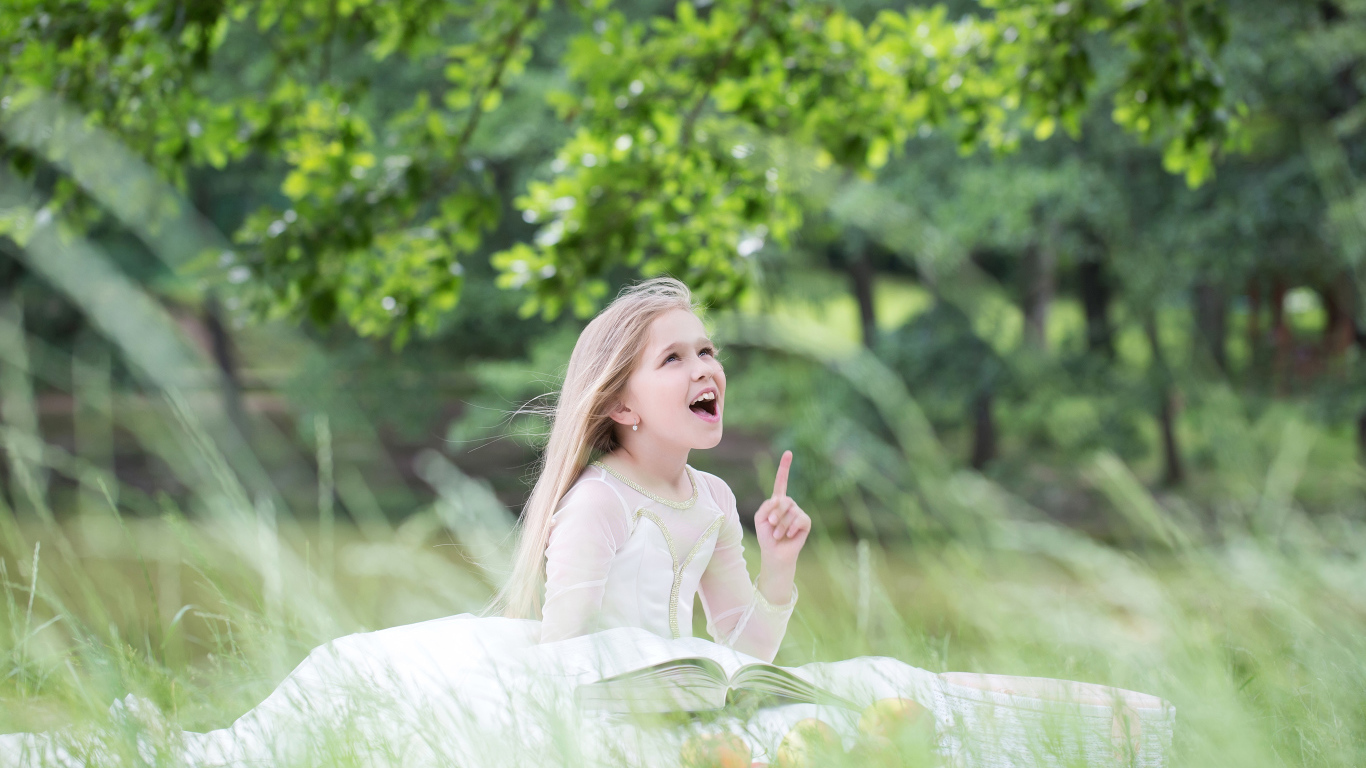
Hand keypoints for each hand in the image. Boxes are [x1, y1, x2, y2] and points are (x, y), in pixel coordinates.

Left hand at [755, 450, 810, 572]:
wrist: (775, 553)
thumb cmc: (766, 536)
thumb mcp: (760, 518)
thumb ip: (766, 506)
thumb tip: (780, 499)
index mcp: (777, 500)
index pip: (782, 481)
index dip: (785, 467)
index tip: (788, 453)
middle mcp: (789, 504)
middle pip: (783, 500)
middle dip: (774, 514)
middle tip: (770, 525)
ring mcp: (798, 512)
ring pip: (790, 512)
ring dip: (780, 526)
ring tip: (778, 535)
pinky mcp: (806, 522)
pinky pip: (799, 520)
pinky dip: (790, 529)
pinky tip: (789, 535)